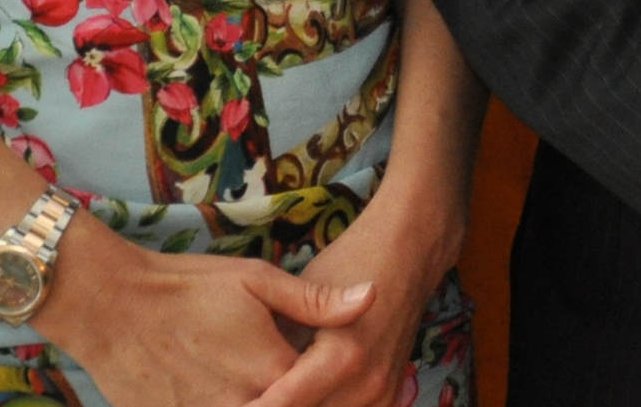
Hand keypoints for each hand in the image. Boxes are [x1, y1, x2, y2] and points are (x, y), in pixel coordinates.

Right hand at [38, 216, 374, 406]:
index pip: (320, 390)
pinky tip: (231, 386)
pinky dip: (230, 403)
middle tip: (283, 368)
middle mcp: (244, 404)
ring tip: (246, 372)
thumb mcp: (255, 279)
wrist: (109, 306)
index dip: (330, 382)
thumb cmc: (186, 286)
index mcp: (272, 370)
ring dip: (265, 400)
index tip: (335, 366)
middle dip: (302, 395)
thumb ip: (314, 300)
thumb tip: (373, 296)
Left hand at [250, 197, 459, 406]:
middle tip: (243, 395)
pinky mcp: (389, 396)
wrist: (410, 248)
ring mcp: (383, 394)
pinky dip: (323, 405)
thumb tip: (242, 383)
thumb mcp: (302, 294)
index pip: (281, 406)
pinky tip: (304, 391)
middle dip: (275, 404)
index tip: (230, 401)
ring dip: (299, 405)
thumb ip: (276, 346)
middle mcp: (368, 384)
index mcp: (342, 358)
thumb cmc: (350, 261)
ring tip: (271, 390)